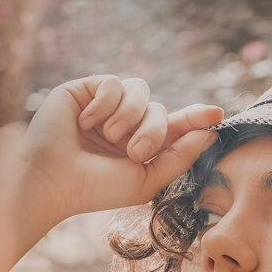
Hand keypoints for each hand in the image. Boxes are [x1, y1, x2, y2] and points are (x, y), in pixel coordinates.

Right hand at [19, 74, 223, 230]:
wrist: (54, 180)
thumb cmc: (96, 188)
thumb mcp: (146, 179)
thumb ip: (179, 157)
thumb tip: (209, 134)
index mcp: (138, 145)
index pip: (172, 125)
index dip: (195, 118)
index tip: (218, 114)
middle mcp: (123, 123)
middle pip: (159, 109)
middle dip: (154, 129)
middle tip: (135, 151)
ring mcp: (104, 106)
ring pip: (140, 90)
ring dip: (130, 116)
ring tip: (110, 137)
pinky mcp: (84, 90)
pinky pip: (113, 83)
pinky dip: (105, 104)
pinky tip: (85, 122)